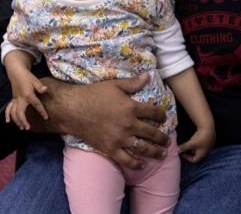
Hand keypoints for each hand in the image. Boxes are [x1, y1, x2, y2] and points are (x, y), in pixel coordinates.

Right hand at [4, 72, 48, 130]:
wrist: (17, 73)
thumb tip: (45, 89)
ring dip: (16, 120)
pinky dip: (7, 115)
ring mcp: (15, 99)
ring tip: (22, 127)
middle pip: (19, 112)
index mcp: (28, 94)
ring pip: (13, 112)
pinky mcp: (12, 99)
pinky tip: (8, 121)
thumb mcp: (35, 80)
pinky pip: (8, 108)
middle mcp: (20, 98)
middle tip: (28, 127)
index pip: (36, 104)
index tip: (45, 117)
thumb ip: (40, 86)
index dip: (41, 111)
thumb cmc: (27, 77)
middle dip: (23, 121)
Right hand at [53, 74, 168, 170]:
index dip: (162, 115)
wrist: (73, 110)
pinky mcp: (110, 149)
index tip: (164, 117)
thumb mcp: (114, 85)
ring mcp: (120, 139)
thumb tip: (149, 75)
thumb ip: (133, 83)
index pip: (153, 112)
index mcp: (131, 108)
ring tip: (162, 154)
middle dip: (162, 138)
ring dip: (155, 152)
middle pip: (152, 133)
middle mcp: (129, 125)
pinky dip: (136, 164)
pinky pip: (127, 160)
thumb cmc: (93, 94)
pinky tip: (142, 165)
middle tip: (167, 141)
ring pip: (143, 148)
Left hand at [178, 123, 215, 162]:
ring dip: (193, 148)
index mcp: (202, 154)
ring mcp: (208, 146)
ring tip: (189, 143)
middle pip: (196, 155)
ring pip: (199, 149)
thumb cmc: (200, 137)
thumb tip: (176, 151)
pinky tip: (194, 138)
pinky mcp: (209, 140)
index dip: (186, 158)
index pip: (193, 160)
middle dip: (189, 153)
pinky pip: (202, 144)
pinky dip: (197, 143)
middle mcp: (206, 152)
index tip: (182, 153)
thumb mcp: (191, 143)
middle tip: (184, 149)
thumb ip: (183, 147)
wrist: (209, 127)